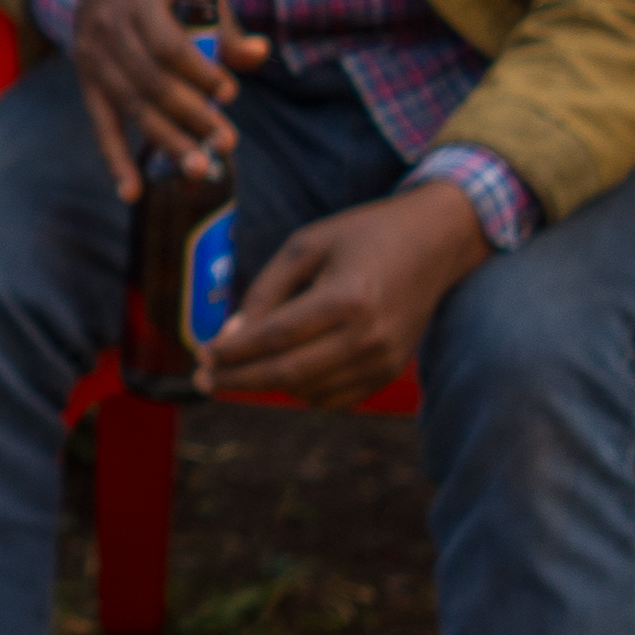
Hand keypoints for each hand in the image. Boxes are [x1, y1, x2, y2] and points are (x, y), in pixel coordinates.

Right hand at [66, 0, 266, 202]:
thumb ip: (224, 24)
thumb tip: (259, 54)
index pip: (167, 44)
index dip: (199, 72)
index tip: (229, 93)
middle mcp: (107, 28)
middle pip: (150, 82)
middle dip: (191, 115)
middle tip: (226, 142)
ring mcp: (93, 58)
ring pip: (130, 107)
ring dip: (164, 141)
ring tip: (197, 169)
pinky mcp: (88, 82)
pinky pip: (101, 125)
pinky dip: (115, 160)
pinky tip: (132, 192)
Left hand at [197, 182, 490, 406]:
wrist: (433, 243)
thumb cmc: (362, 236)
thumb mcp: (305, 245)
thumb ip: (266, 292)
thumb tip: (230, 339)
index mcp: (348, 298)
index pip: (276, 338)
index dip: (233, 352)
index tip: (201, 355)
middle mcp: (370, 336)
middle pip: (289, 374)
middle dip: (239, 379)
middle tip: (203, 379)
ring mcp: (384, 360)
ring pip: (308, 392)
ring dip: (268, 384)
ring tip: (238, 369)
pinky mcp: (391, 372)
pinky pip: (334, 398)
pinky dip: (302, 391)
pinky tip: (282, 370)